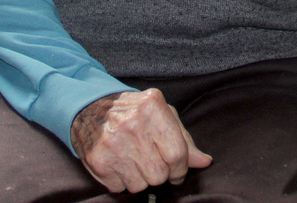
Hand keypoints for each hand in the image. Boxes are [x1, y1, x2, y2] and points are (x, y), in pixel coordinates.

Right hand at [70, 89, 211, 192]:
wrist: (91, 110)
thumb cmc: (135, 113)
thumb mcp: (162, 115)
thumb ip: (184, 139)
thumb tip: (204, 162)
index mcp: (153, 107)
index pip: (177, 153)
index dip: (181, 169)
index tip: (178, 172)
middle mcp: (133, 124)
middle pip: (159, 174)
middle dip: (160, 174)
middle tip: (153, 162)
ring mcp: (113, 143)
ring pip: (140, 185)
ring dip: (141, 178)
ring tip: (135, 160)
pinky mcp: (99, 161)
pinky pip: (120, 188)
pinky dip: (123, 181)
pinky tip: (120, 163)